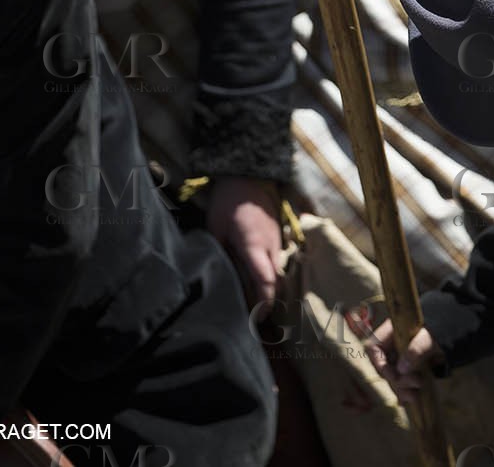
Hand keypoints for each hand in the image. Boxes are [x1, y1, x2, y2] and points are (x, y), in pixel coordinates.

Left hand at [206, 176, 282, 306]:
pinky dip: (270, 273)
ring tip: (254, 299)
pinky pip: (277, 261)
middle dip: (268, 300)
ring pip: (278, 271)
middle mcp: (270, 246)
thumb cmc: (229, 202)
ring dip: (269, 287)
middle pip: (276, 281)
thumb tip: (216, 275)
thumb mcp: (215, 227)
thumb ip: (218, 251)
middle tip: (254, 314)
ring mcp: (277, 240)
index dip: (264, 302)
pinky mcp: (278, 236)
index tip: (258, 317)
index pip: (265, 280)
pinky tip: (257, 276)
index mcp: (254, 246)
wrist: (250, 176)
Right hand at [364, 318, 441, 404]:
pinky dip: (405, 391)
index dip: (379, 363)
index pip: (374, 347)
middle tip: (415, 384)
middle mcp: (392, 345)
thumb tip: (401, 369)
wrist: (452, 333)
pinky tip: (411, 399)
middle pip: (384, 366)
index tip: (392, 376)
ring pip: (392, 377)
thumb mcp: (428, 337)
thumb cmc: (438, 329)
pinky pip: (401, 382)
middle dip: (396, 380)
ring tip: (415, 396)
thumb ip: (415, 350)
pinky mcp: (408, 369)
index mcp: (391, 331)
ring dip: (401, 389)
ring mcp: (399, 358)